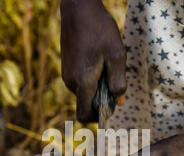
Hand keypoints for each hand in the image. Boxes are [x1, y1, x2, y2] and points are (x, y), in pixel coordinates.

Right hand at [60, 0, 125, 121]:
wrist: (78, 9)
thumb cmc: (100, 30)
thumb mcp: (117, 56)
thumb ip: (118, 82)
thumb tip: (118, 101)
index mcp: (83, 82)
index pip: (84, 114)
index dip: (97, 117)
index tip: (109, 107)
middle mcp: (71, 82)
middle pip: (86, 102)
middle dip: (101, 97)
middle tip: (112, 75)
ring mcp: (66, 74)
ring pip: (84, 91)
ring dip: (96, 85)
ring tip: (105, 63)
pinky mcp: (66, 67)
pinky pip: (80, 81)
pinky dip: (90, 77)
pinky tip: (97, 58)